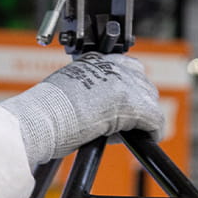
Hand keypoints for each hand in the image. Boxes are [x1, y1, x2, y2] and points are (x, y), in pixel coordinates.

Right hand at [1, 52, 164, 166]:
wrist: (41, 118)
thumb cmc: (42, 111)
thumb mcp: (63, 88)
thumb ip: (82, 90)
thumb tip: (91, 107)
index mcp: (94, 60)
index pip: (125, 67)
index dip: (127, 87)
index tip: (123, 103)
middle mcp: (113, 67)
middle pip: (141, 82)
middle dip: (137, 102)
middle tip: (124, 122)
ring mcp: (126, 84)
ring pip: (150, 99)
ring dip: (143, 116)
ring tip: (126, 132)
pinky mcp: (135, 105)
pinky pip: (155, 119)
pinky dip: (153, 130)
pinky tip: (149, 138)